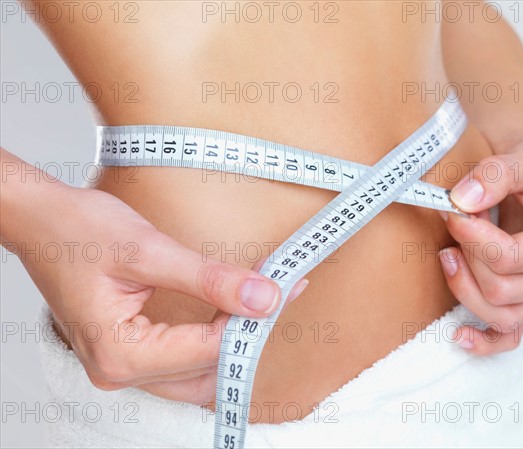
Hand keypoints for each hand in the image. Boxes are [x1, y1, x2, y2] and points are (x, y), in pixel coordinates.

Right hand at [12, 182, 306, 399]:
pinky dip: (211, 338)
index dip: (251, 319)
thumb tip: (265, 298)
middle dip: (245, 333)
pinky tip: (230, 311)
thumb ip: (210, 279)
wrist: (42, 221)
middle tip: (276, 293)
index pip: (208, 348)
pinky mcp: (129, 353)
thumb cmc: (79, 230)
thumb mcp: (150, 250)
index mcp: (120, 353)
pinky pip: (182, 361)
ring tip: (258, 300)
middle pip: (206, 368)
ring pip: (198, 372)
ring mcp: (122, 367)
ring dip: (231, 340)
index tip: (283, 288)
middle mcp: (119, 371)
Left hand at [438, 121, 522, 354]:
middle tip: (454, 221)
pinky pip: (507, 335)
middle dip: (467, 256)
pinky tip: (458, 334)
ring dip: (463, 286)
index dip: (473, 238)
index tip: (454, 211)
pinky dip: (483, 340)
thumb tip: (463, 200)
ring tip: (448, 253)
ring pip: (497, 314)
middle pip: (499, 289)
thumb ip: (496, 174)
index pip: (510, 258)